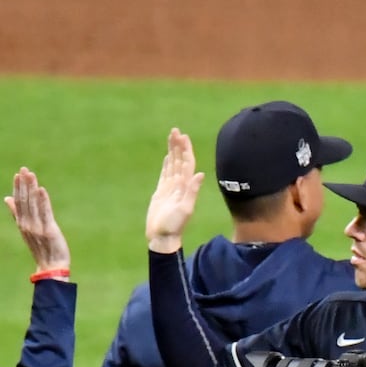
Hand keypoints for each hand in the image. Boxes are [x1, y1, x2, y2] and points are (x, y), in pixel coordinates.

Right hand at [6, 168, 69, 271]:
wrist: (51, 266)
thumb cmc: (41, 247)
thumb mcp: (26, 229)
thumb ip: (17, 213)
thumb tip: (7, 198)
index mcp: (22, 223)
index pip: (18, 202)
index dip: (18, 188)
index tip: (18, 174)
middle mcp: (27, 224)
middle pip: (24, 201)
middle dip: (24, 184)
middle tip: (24, 169)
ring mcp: (37, 227)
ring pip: (33, 204)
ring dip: (31, 188)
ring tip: (30, 175)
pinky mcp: (49, 230)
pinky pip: (44, 213)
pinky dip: (42, 201)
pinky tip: (41, 189)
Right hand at [145, 129, 204, 253]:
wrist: (163, 236)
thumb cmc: (174, 225)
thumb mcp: (185, 208)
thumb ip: (192, 191)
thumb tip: (201, 174)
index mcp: (186, 186)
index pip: (187, 163)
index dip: (185, 149)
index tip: (183, 136)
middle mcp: (180, 184)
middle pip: (180, 160)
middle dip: (178, 145)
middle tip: (175, 130)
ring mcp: (171, 187)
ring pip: (173, 164)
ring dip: (173, 151)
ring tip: (172, 137)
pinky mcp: (162, 191)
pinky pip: (166, 173)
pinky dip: (168, 164)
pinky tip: (169, 156)